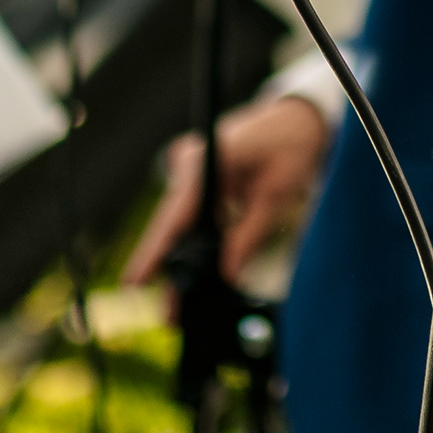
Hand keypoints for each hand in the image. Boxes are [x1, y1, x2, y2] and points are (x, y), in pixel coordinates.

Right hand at [124, 94, 330, 288]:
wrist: (300, 117)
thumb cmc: (292, 146)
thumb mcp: (277, 195)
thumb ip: (249, 235)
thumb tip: (226, 275)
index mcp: (204, 159)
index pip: (174, 215)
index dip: (153, 253)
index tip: (133, 283)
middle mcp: (189, 162)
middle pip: (169, 224)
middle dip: (165, 269)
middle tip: (168, 314)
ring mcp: (189, 168)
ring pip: (177, 223)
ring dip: (179, 259)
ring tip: (178, 304)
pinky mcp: (197, 177)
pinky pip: (188, 215)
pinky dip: (191, 241)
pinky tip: (192, 273)